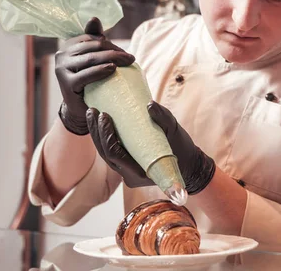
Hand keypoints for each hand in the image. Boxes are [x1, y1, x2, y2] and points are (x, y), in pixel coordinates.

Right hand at [55, 17, 135, 134]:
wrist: (80, 108)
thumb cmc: (90, 82)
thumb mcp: (93, 60)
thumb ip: (94, 39)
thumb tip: (95, 18)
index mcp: (69, 46)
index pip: (93, 38)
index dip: (112, 44)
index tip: (126, 54)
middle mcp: (62, 54)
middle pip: (94, 47)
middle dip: (115, 51)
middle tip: (131, 59)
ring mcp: (62, 69)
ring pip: (91, 58)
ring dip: (112, 58)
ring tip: (128, 62)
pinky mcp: (66, 83)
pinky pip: (86, 74)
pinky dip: (101, 70)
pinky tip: (113, 69)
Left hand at [86, 101, 215, 193]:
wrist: (189, 164)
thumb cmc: (182, 149)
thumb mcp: (174, 132)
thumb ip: (162, 118)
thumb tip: (149, 104)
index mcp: (139, 172)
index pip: (114, 155)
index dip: (106, 136)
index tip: (105, 116)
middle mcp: (129, 175)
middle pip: (106, 154)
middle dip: (97, 132)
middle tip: (94, 111)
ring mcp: (126, 172)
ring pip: (106, 153)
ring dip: (97, 133)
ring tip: (92, 113)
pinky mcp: (126, 164)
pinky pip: (112, 152)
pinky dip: (105, 137)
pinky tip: (99, 122)